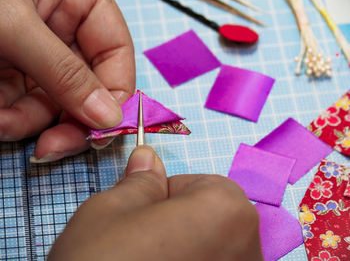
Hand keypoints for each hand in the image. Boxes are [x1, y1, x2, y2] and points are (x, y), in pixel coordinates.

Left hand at [0, 0, 134, 161]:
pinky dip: (12, 119)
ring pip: (55, 102)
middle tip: (54, 147)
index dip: (116, 94)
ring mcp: (38, 54)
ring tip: (2, 125)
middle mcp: (64, 31)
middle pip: (88, 86)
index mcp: (81, 5)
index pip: (116, 55)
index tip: (102, 128)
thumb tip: (108, 118)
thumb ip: (65, 72)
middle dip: (71, 119)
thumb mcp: (15, 25)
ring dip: (32, 122)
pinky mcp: (12, 70)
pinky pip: (25, 104)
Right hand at [48, 146, 262, 260]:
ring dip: (185, 247)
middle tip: (143, 242)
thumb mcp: (112, 209)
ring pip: (212, 247)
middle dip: (178, 221)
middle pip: (212, 217)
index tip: (142, 216)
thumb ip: (141, 181)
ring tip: (150, 260)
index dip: (165, 195)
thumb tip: (147, 158)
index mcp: (228, 211)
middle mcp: (250, 249)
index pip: (201, 184)